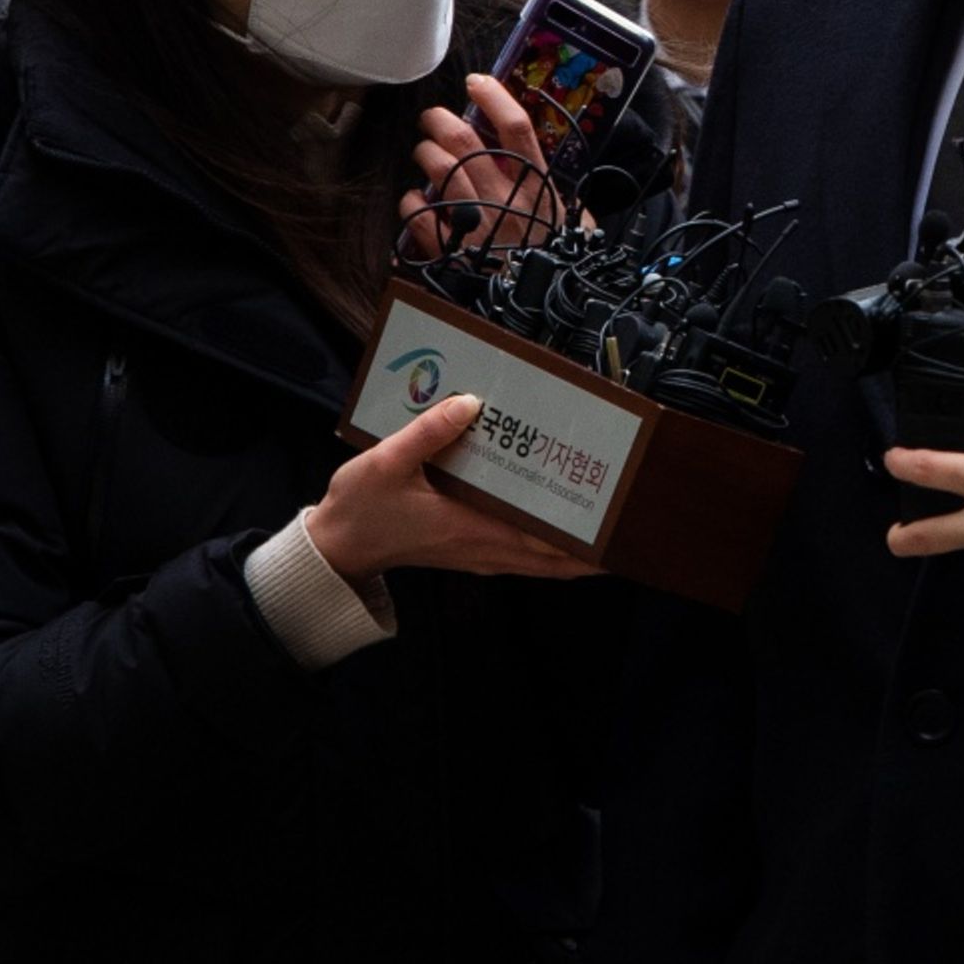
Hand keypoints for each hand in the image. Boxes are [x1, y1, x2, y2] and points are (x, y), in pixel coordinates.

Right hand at [298, 390, 600, 585]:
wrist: (335, 547)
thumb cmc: (360, 508)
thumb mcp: (387, 462)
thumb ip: (429, 431)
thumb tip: (469, 402)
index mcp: (470, 529)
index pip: (543, 544)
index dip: (585, 542)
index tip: (619, 531)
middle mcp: (483, 549)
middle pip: (554, 559)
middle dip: (594, 548)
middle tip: (628, 524)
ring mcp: (478, 555)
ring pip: (541, 562)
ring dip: (574, 548)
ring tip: (605, 522)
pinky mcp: (469, 552)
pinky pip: (522, 556)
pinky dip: (547, 547)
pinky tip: (556, 522)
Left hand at [402, 73, 565, 259]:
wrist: (545, 315)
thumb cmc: (562, 264)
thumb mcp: (575, 223)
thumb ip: (556, 192)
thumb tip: (538, 163)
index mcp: (539, 188)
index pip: (516, 129)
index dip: (494, 97)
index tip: (476, 82)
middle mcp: (506, 200)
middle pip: (464, 142)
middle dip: (440, 120)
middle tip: (433, 119)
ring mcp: (476, 224)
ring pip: (437, 170)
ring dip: (424, 155)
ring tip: (426, 155)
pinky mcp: (452, 250)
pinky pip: (417, 215)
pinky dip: (411, 203)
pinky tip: (417, 202)